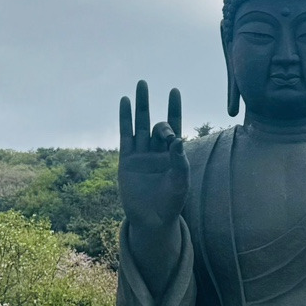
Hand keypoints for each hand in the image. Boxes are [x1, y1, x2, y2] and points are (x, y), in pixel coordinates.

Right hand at [119, 81, 188, 230]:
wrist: (152, 220)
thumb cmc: (171, 202)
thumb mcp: (180, 182)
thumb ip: (179, 161)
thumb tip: (178, 140)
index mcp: (173, 154)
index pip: (175, 126)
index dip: (174, 109)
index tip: (174, 91)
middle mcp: (157, 151)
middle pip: (157, 125)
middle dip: (156, 108)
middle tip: (156, 91)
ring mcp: (141, 154)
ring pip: (141, 125)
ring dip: (140, 105)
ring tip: (140, 85)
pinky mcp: (126, 160)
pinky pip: (126, 136)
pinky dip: (125, 119)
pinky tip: (124, 102)